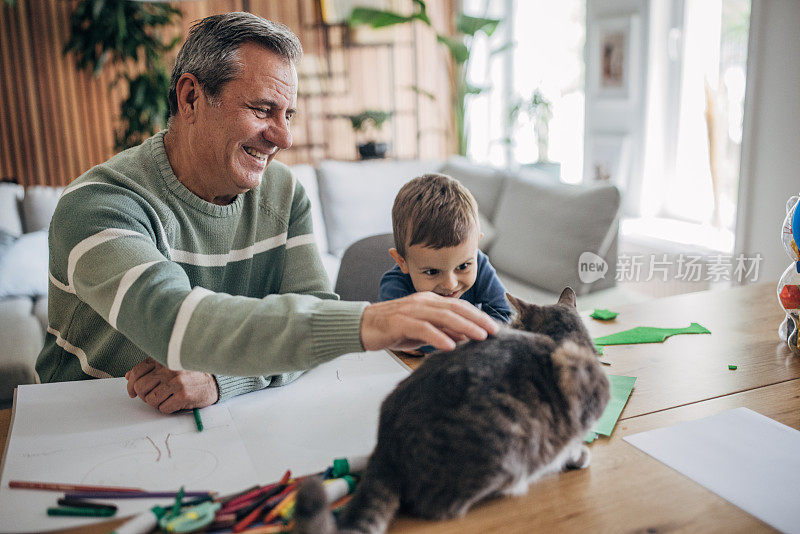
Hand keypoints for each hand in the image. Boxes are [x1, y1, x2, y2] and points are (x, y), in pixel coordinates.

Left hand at [125, 357, 218, 413]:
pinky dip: (167, 408)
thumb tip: (129, 377)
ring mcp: (176, 382)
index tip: (133, 392)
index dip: (131, 385)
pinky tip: (175, 402)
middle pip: (140, 388)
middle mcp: (169, 369)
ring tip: (167, 399)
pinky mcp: (183, 395)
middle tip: (153, 396)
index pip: (137, 372)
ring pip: (150, 400)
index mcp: (164, 359)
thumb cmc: (191, 375)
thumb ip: (150, 369)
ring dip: (156, 403)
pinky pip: (163, 408)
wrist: (214, 382)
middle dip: (144, 396)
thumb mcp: (170, 366)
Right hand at [360, 292, 498, 351]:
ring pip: (443, 316)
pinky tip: (450, 346)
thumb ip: (442, 331)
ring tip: (479, 337)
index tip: (494, 327)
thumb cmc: (393, 329)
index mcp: (429, 301)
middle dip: (478, 320)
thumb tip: (465, 338)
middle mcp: (423, 302)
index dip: (478, 315)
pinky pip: (422, 328)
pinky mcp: (399, 322)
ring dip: (464, 326)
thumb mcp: (422, 331)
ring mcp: (411, 310)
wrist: (362, 326)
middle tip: (495, 331)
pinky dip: (438, 337)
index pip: (459, 305)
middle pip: (456, 308)